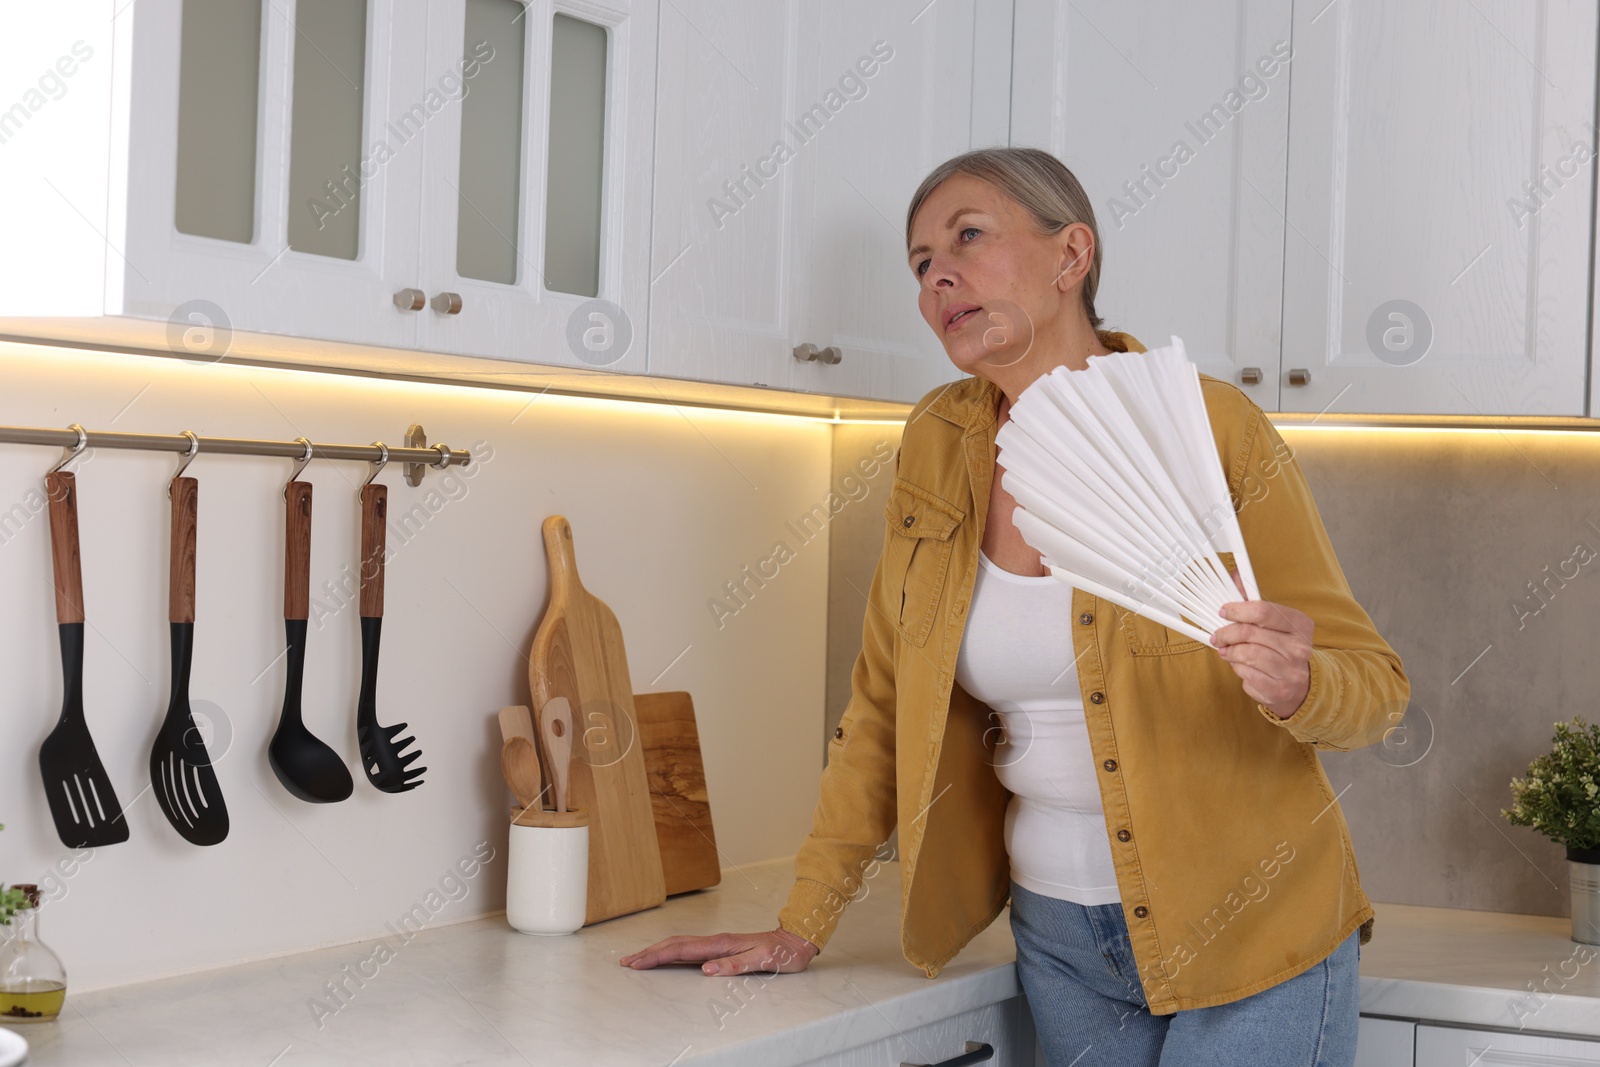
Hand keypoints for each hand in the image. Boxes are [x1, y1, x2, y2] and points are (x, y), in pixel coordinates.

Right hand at [619, 927, 818, 975]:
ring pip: (680, 945)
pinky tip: (666, 958)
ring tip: (638, 958)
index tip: (637, 962)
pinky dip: (672, 953)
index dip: (657, 956)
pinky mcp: (720, 949)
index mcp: (721, 944)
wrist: (795, 941)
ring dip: (657, 951)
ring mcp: (717, 944)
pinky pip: (690, 950)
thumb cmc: (782, 953)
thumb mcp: (762, 961)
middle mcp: (715, 942)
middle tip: (627, 961)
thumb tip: (705, 969)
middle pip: (674, 944)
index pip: (681, 949)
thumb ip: (734, 965)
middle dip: (649, 952)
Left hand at [1213, 569, 1312, 718]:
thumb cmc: (1281, 647)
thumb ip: (1254, 600)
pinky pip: (1247, 675)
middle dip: (1227, 633)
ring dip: (1230, 652)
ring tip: (1226, 651)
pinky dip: (1237, 669)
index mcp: (1300, 624)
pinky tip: (1239, 665)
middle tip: (1217, 636)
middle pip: (1251, 634)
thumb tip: (1235, 574)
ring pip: (1247, 655)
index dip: (1238, 610)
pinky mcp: (1279, 690)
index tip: (1223, 611)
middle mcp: (1299, 647)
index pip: (1263, 611)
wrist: (1301, 685)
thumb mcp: (1275, 622)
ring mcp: (1291, 671)